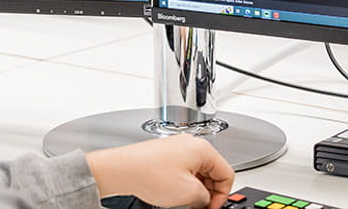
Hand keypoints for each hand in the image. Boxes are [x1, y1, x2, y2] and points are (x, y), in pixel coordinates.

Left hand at [85, 134, 234, 208]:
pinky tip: (174, 193)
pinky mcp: (165, 154)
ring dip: (195, 188)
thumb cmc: (148, 173)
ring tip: (185, 200)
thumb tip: (205, 200)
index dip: (222, 195)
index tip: (212, 207)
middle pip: (212, 171)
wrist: (121, 169)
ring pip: (197, 172)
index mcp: (202, 148)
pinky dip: (183, 183)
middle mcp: (190, 144)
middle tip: (200, 206)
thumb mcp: (188, 193)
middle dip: (208, 191)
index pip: (226, 173)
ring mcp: (177, 147)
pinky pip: (184, 170)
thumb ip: (205, 198)